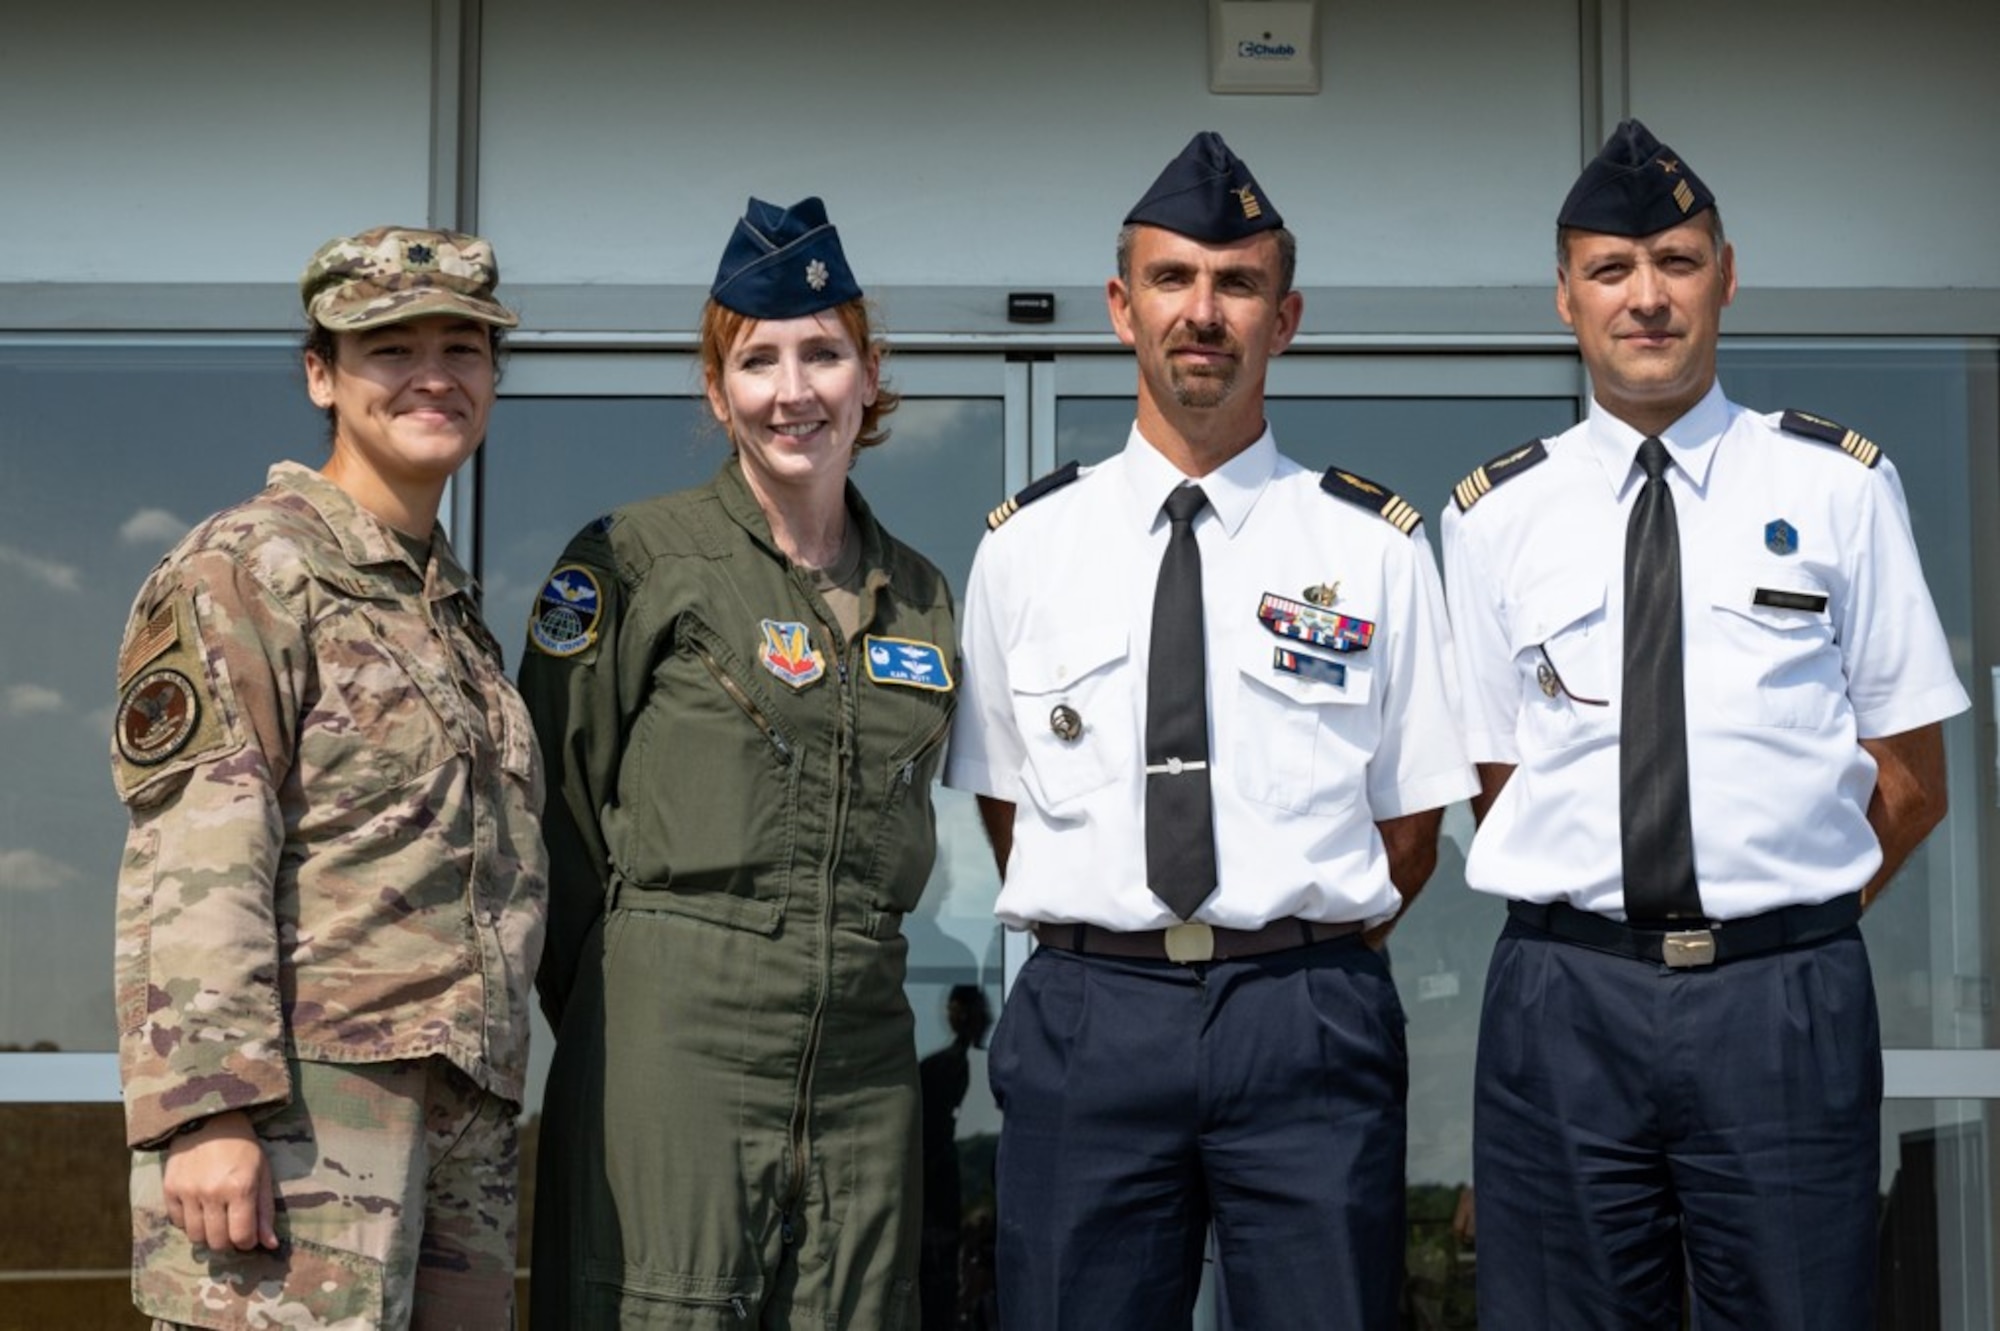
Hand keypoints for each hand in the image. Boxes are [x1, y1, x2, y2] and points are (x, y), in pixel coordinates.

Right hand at [161, 1110, 278, 1251]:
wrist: (209, 1120)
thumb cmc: (243, 1148)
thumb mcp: (262, 1174)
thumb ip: (265, 1211)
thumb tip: (270, 1245)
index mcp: (240, 1188)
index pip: (241, 1236)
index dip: (247, 1243)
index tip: (248, 1237)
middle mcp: (212, 1193)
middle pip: (216, 1242)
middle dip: (227, 1242)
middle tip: (231, 1229)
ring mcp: (188, 1192)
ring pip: (195, 1236)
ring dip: (207, 1234)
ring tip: (216, 1219)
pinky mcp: (169, 1189)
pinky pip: (177, 1222)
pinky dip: (189, 1222)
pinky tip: (199, 1208)